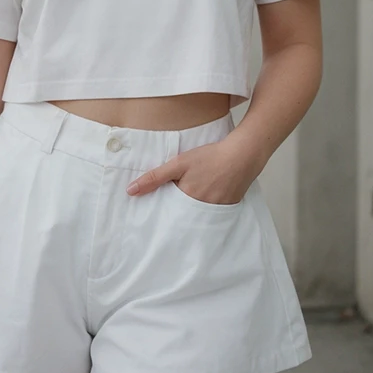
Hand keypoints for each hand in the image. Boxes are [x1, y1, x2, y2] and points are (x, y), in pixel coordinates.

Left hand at [126, 135, 260, 205]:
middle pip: (183, 218)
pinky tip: (206, 199)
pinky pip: (212, 214)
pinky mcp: (227, 208)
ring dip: (190, 214)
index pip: (168, 214)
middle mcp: (201, 211)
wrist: (242, 155)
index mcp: (186, 201)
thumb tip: (131, 191)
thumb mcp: (178, 163)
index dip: (161, 214)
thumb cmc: (210, 157)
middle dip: (175, 217)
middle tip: (167, 214)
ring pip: (197, 217)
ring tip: (186, 207)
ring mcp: (216, 211)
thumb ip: (155, 177)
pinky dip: (206, 210)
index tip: (151, 218)